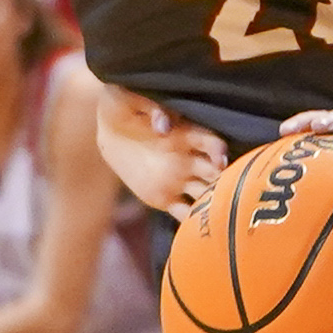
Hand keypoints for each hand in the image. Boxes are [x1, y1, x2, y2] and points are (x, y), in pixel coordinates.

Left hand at [95, 86, 227, 218]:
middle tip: (224, 192)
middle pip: (215, 174)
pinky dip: (191, 224)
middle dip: (224, 184)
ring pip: (205, 196)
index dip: (217, 151)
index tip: (219, 158)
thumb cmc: (124, 101)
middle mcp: (189, 159)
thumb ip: (152, 107)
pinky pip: (182, 213)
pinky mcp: (163, 197)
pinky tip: (195, 235)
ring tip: (214, 217)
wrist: (108, 125)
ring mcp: (178, 180)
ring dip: (212, 206)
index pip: (210, 143)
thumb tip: (163, 125)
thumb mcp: (132, 97)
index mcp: (186, 134)